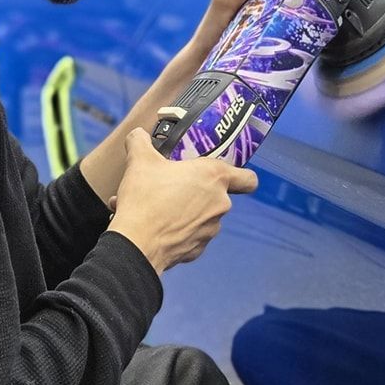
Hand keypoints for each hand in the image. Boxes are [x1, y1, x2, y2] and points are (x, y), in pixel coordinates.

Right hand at [107, 128, 257, 272]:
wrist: (136, 244)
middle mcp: (219, 204)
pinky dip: (176, 231)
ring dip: (184, 211)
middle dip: (194, 191)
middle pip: (216, 195)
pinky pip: (190, 235)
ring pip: (201, 216)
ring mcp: (210, 229)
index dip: (242, 176)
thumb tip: (138, 135)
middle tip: (171, 187)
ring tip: (156, 207)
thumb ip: (140, 141)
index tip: (228, 176)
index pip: (248, 178)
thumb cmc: (145, 199)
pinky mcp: (198, 249)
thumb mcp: (139, 160)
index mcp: (214, 177)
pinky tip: (154, 225)